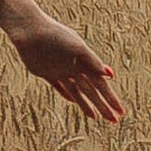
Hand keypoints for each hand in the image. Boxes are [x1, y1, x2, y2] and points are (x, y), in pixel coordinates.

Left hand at [0, 0, 124, 123]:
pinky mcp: (46, 72)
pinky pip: (59, 87)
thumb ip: (92, 60)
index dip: (111, 99)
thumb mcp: (76, 47)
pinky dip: (67, 95)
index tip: (120, 112)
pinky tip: (74, 101)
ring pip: (77, 92)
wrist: (30, 29)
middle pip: (92, 92)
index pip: (101, 86)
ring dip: (87, 105)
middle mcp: (75, 68)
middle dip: (103, 106)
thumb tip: (110, 74)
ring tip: (96, 118)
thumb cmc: (55, 35)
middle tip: (114, 121)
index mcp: (84, 63)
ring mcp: (61, 71)